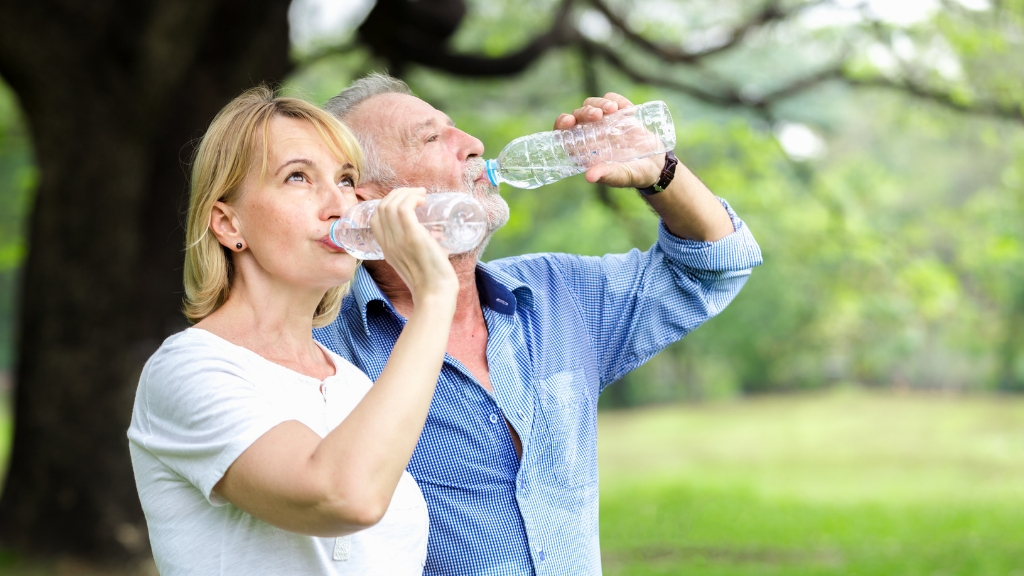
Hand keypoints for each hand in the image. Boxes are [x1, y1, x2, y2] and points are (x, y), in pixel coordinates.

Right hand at [370, 188, 458, 306]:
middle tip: (417, 195)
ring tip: (422, 195)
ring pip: (391, 204)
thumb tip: (432, 239)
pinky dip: (413, 198)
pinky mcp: (413, 237)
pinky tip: (423, 200)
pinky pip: (405, 208)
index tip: (406, 202)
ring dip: (407, 193)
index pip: (375, 218)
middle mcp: (389, 243)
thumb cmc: (431, 282)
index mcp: (386, 249)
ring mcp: (399, 240)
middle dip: (398, 194)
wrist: (435, 295)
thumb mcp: (414, 263)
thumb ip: (415, 251)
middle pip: (382, 207)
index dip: (388, 203)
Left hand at [553, 92, 663, 188]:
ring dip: (599, 103)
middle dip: (584, 112)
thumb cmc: (634, 174)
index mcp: (584, 150)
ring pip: (592, 104)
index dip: (562, 125)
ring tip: (612, 109)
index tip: (569, 121)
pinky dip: (615, 98)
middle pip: (578, 116)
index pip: (564, 134)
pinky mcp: (620, 114)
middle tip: (597, 115)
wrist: (656, 165)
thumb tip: (589, 177)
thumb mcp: (621, 176)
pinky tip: (624, 108)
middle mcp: (591, 134)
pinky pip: (612, 99)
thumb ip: (607, 175)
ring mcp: (605, 122)